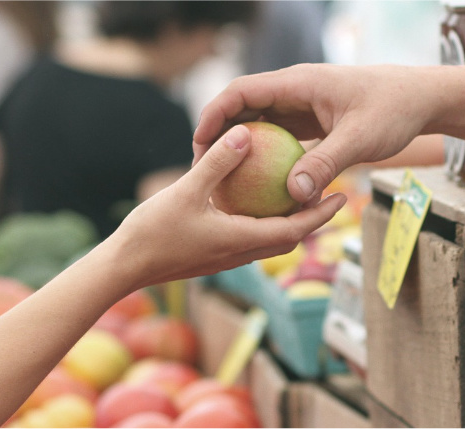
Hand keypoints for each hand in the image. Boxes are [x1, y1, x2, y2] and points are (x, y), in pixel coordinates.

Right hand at [105, 124, 346, 290]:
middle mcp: (239, 253)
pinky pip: (247, 237)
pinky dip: (260, 220)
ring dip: (286, 220)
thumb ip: (217, 163)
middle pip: (288, 237)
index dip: (321, 214)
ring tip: (297, 193)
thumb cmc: (152, 232)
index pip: (294, 230)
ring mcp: (225, 257)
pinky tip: (251, 199)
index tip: (342, 197)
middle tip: (329, 192)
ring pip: (268, 240)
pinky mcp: (211, 255)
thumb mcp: (186, 191)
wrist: (122, 268)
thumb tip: (245, 133)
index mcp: (241, 241)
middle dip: (311, 218)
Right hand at [193, 64, 443, 202]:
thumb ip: (325, 163)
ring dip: (242, 148)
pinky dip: (267, 157)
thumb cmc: (394, 110)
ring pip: (260, 123)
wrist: (422, 99)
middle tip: (203, 170)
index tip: (199, 145)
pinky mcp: (313, 121)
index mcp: (298, 83)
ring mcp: (303, 106)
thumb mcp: (360, 139)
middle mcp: (295, 91)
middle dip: (220, 135)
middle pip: (243, 108)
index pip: (241, 92)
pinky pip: (280, 137)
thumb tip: (293, 194)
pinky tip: (261, 186)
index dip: (214, 115)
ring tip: (224, 181)